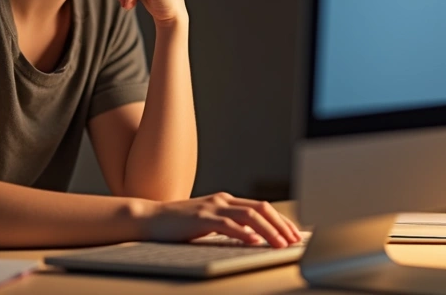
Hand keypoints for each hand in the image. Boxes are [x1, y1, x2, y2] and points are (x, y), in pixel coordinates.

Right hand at [140, 192, 302, 247]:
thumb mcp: (209, 223)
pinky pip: (228, 224)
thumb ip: (230, 226)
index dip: (281, 220)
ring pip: (250, 215)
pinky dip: (244, 233)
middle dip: (281, 224)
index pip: (262, 207)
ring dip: (269, 230)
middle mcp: (222, 200)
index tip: (294, 234)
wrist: (151, 219)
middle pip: (261, 208)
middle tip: (295, 240)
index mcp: (226, 200)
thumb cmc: (179, 225)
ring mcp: (212, 208)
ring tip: (281, 244)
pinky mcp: (201, 219)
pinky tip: (255, 242)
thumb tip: (255, 238)